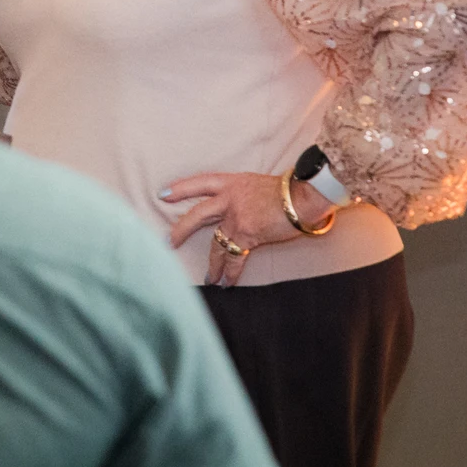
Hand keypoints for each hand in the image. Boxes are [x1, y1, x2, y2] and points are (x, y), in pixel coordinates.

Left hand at [161, 171, 334, 287]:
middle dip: (181, 230)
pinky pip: (234, 258)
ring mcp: (236, 216)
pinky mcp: (246, 234)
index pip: (200, 183)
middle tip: (168, 242)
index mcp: (232, 182)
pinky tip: (226, 283)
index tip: (163, 194)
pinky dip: (230, 272)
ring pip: (215, 243)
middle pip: (197, 215)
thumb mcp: (259, 183)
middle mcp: (229, 198)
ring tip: (208, 279)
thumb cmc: (289, 189)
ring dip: (212, 264)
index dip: (181, 188)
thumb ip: (244, 195)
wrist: (304, 196)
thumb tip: (243, 208)